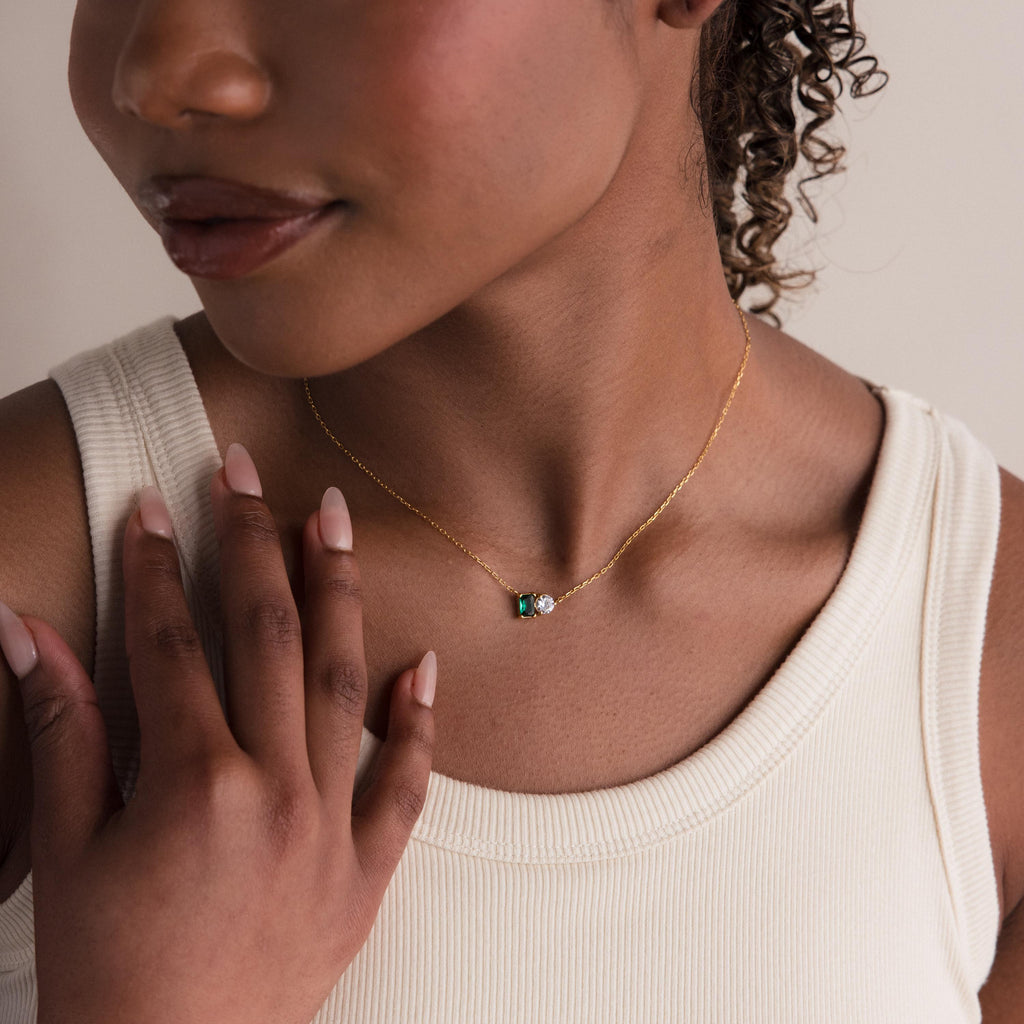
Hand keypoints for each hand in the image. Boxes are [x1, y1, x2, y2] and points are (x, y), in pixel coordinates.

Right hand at [1, 443, 435, 1023]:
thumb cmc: (107, 973)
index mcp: (194, 784)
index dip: (155, 565)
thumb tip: (25, 629)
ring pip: (341, 680)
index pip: (172, 642)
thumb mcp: (70, 849)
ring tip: (332, 519)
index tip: (152, 504)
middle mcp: (276, 790)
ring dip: (337, 591)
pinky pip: (406, 783)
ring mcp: (332, 826)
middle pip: (266, 634)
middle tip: (245, 470)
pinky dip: (418, 722)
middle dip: (251, 541)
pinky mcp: (367, 868)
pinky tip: (422, 663)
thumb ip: (64, 730)